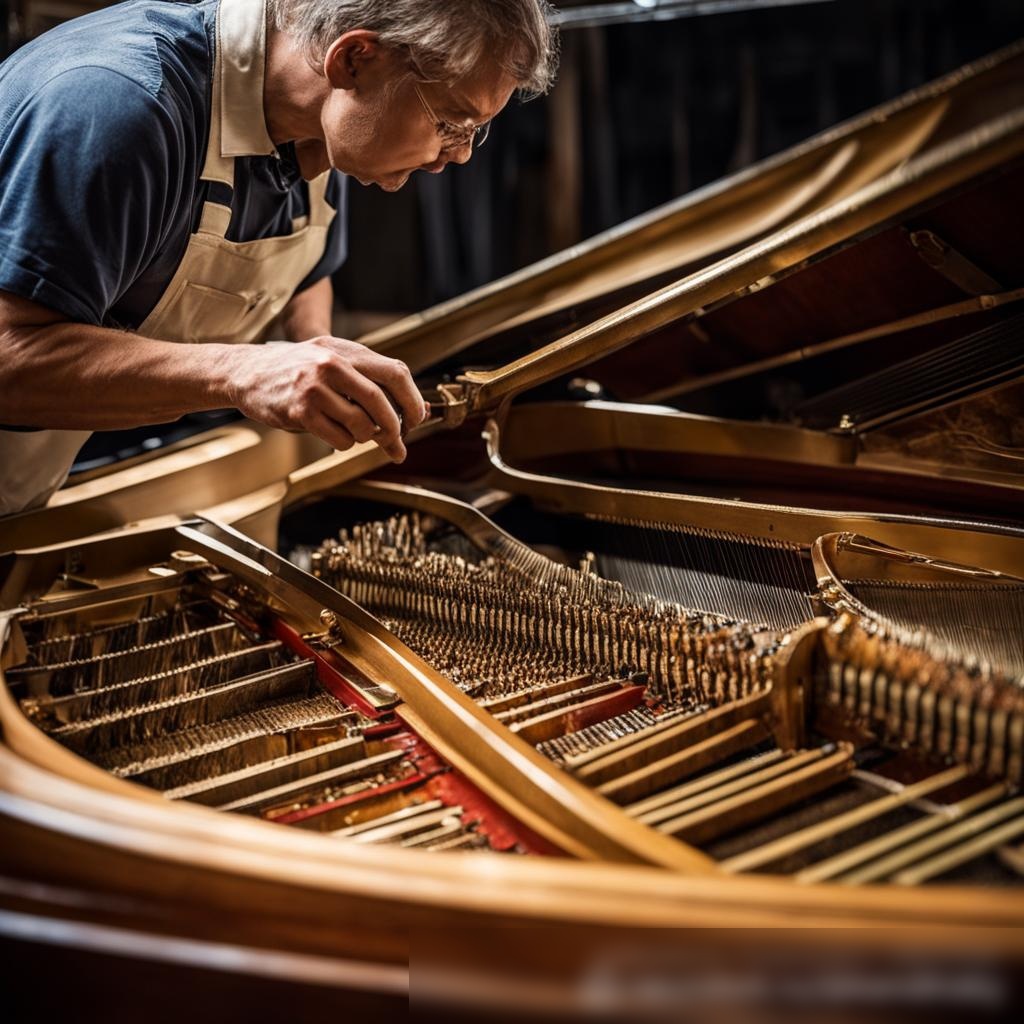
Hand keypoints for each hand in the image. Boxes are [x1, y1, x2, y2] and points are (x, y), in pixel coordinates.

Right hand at [229, 336, 428, 461]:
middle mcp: (332, 364)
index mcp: (347, 350)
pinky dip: (345, 443)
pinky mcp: (300, 411)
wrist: (247, 372)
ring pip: (362, 424)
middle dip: (394, 427)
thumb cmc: (299, 371)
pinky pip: (340, 439)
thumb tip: (417, 416)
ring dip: (365, 437)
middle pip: (381, 400)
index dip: (412, 399)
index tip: (416, 419)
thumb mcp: (335, 365)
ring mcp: (314, 388)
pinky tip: (334, 433)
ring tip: (354, 431)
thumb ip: (372, 386)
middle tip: (396, 440)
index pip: (396, 372)